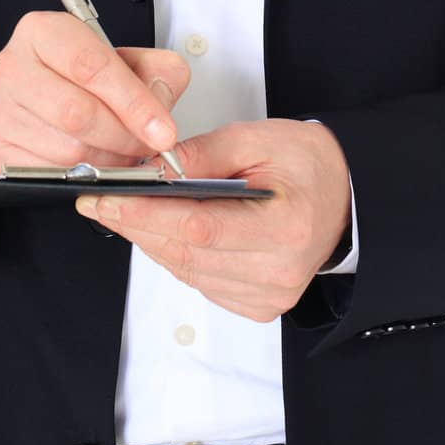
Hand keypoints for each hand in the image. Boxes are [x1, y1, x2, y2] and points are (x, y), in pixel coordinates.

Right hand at [0, 11, 190, 173]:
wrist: (27, 101)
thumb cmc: (78, 78)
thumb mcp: (123, 60)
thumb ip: (156, 72)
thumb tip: (162, 102)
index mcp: (43, 32)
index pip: (93, 66)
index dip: (135, 103)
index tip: (164, 131)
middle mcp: (12, 66)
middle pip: (78, 113)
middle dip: (124, 138)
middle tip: (147, 146)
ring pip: (66, 151)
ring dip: (107, 162)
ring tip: (122, 154)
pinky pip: (48, 175)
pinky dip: (82, 178)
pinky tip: (95, 165)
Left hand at [74, 118, 352, 322]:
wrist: (345, 196)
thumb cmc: (309, 164)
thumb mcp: (261, 138)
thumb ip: (205, 152)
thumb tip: (153, 168)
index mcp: (287, 228)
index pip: (200, 227)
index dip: (148, 213)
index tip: (108, 196)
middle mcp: (279, 272)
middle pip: (187, 253)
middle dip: (136, 224)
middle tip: (99, 200)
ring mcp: (268, 296)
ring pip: (187, 271)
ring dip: (149, 240)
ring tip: (122, 210)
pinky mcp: (257, 306)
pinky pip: (199, 282)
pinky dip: (174, 255)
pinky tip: (161, 230)